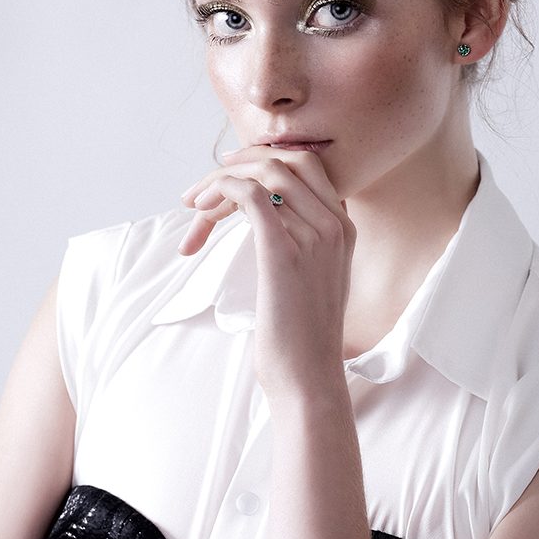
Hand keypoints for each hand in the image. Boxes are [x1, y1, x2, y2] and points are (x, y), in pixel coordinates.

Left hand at [180, 146, 355, 403]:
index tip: (231, 170)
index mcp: (344, 226)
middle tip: (205, 185)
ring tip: (193, 205)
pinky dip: (221, 192)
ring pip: (264, 175)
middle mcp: (335, 223)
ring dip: (221, 182)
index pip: (307, 166)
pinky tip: (201, 210)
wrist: (308, 378)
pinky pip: (250, 196)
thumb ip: (302, 243)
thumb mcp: (313, 278)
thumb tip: (267, 221)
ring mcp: (314, 235)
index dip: (264, 160)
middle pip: (288, 159)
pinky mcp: (284, 251)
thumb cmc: (302, 335)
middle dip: (241, 162)